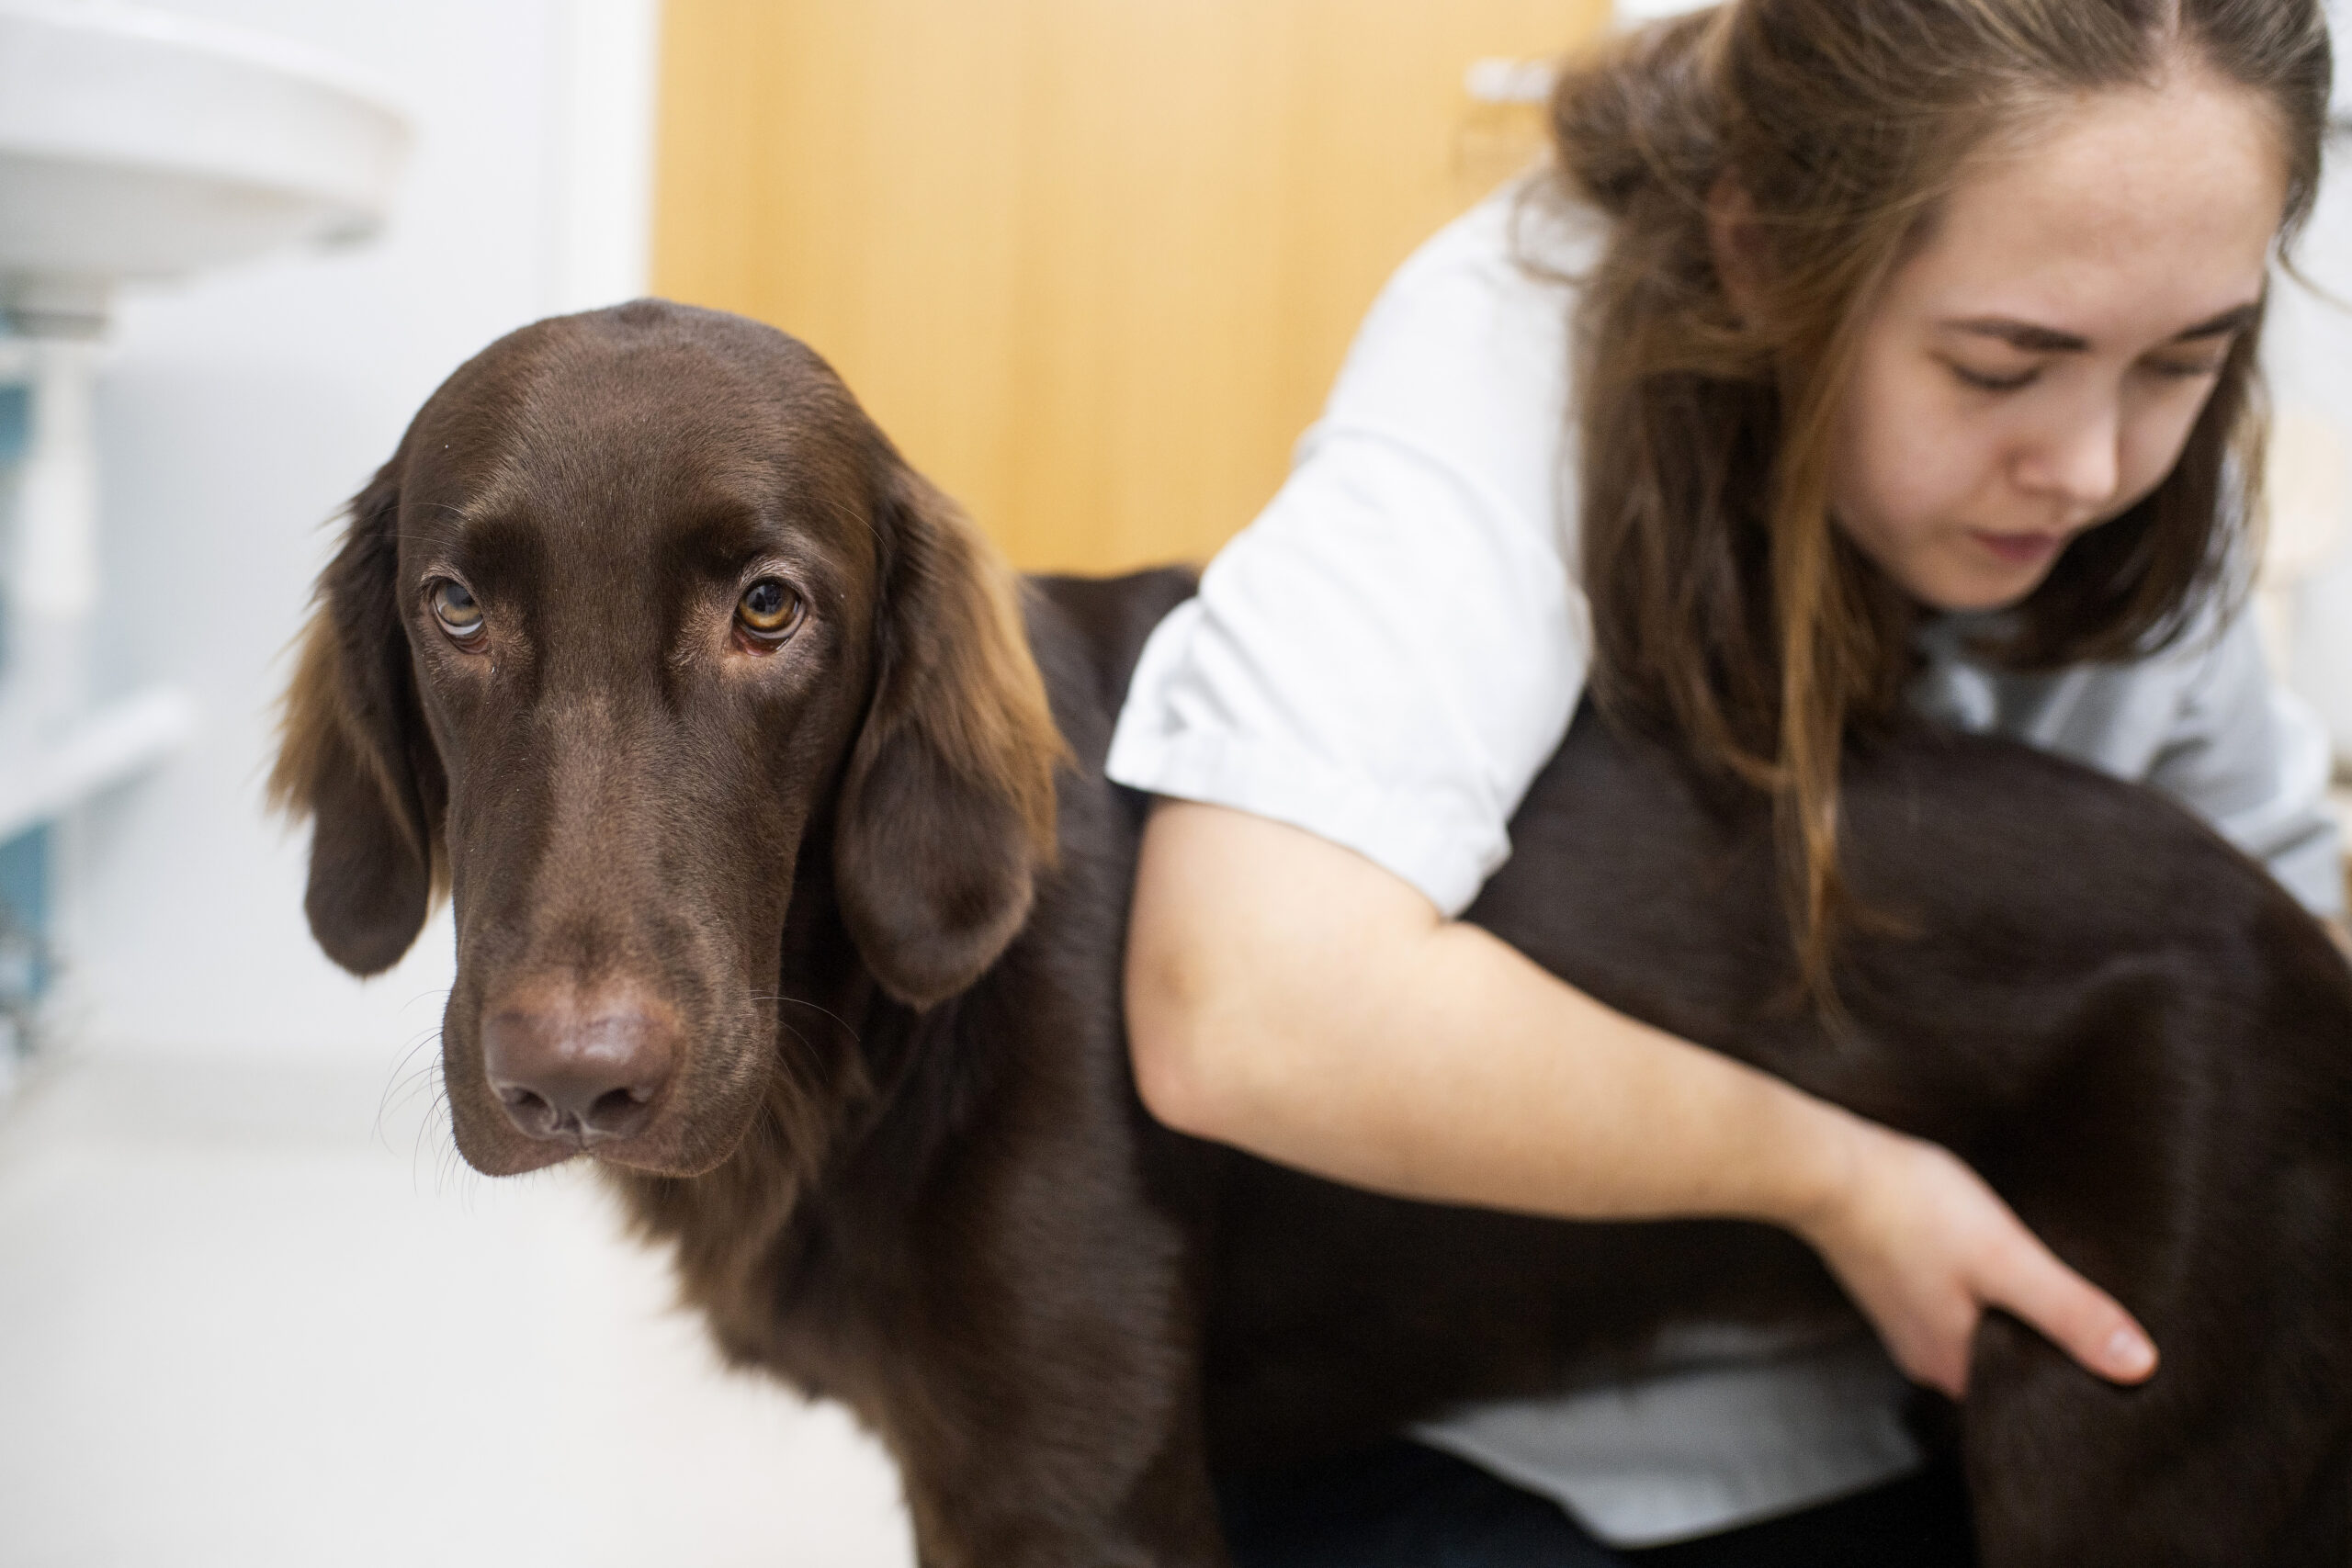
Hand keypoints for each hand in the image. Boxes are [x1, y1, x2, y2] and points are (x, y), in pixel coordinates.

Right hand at [1794, 1115, 2158, 1398]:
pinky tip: (1989, 1257)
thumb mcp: (2004, 1259)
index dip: (2071, 1373)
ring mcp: (1903, 1320)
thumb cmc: (1913, 1210)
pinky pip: (1949, 1302)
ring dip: (2008, 1310)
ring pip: (1976, 1330)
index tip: (2110, 1348)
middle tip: (2091, 1307)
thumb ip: (2069, 1313)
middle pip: (2003, 1362)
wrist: (1827, 1168)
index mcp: (1954, 1366)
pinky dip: (1975, 1288)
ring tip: (2046, 1277)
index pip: (2029, 1392)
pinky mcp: (1890, 1283)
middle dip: (2042, 1340)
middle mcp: (1926, 1356)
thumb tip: (2140, 1367)